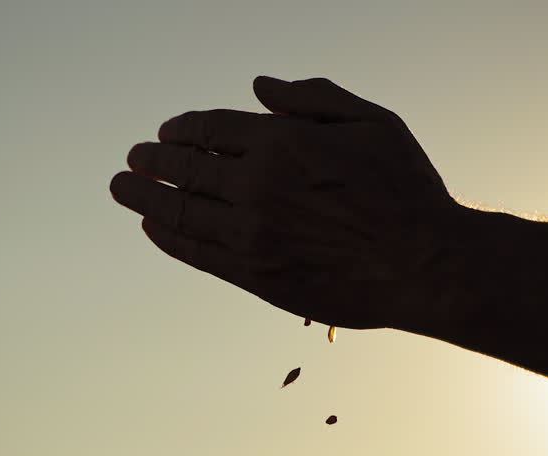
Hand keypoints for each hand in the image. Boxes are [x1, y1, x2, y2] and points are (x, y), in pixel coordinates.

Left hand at [110, 76, 470, 329]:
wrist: (425, 265)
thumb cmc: (406, 188)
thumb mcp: (371, 122)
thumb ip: (311, 99)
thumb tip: (257, 86)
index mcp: (283, 144)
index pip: (211, 129)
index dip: (183, 129)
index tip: (167, 133)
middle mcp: (258, 188)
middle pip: (186, 170)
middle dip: (153, 162)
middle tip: (131, 159)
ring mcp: (252, 235)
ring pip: (181, 213)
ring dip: (145, 199)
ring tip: (122, 189)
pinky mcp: (255, 276)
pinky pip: (197, 254)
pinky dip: (169, 239)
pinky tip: (153, 228)